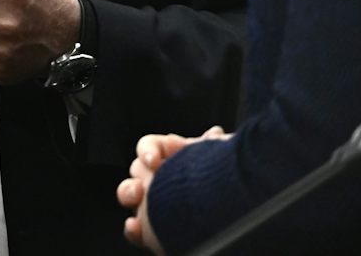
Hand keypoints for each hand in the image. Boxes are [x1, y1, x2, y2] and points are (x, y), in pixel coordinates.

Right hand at [117, 128, 226, 250]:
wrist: (232, 214)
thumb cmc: (225, 182)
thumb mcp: (221, 159)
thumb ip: (214, 146)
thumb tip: (214, 133)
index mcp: (172, 156)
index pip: (149, 146)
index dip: (147, 151)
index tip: (153, 160)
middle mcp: (159, 177)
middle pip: (136, 168)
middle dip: (138, 174)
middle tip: (145, 183)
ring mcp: (154, 201)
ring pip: (129, 194)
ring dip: (129, 193)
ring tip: (139, 196)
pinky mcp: (153, 228)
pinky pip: (135, 229)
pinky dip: (133, 228)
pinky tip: (137, 227)